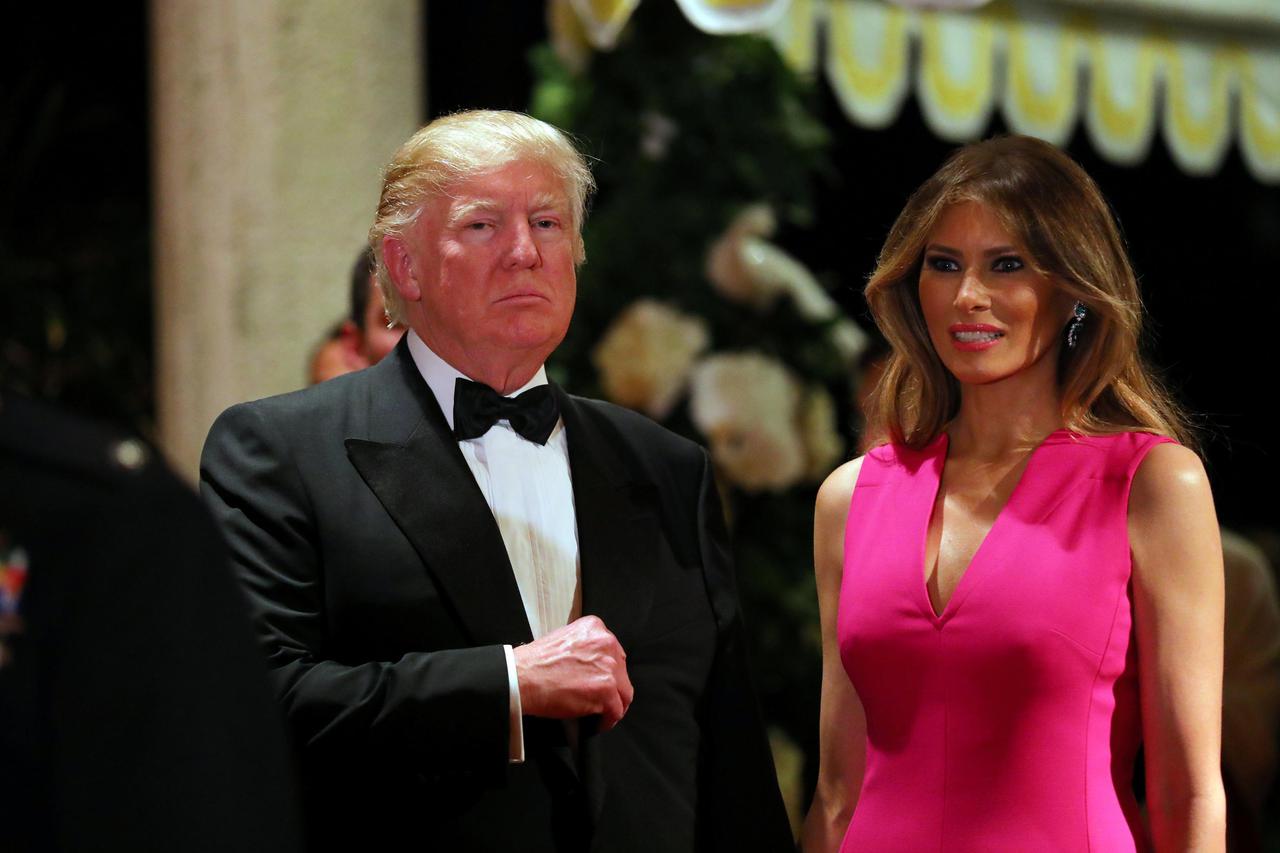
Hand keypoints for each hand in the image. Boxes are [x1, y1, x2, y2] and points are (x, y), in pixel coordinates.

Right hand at [513, 615, 633, 729]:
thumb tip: (592, 665)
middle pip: (621, 672)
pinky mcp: (605, 690)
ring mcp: (608, 667)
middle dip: (613, 687)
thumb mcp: (564, 639)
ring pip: (623, 692)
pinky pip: (616, 710)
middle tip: (601, 699)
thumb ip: (584, 648)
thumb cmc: (534, 663)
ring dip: (614, 704)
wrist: (521, 678)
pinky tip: (598, 722)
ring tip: (602, 713)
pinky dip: (608, 720)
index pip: (613, 653)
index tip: (603, 680)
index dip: (608, 671)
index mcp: (595, 628)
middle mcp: (605, 644)